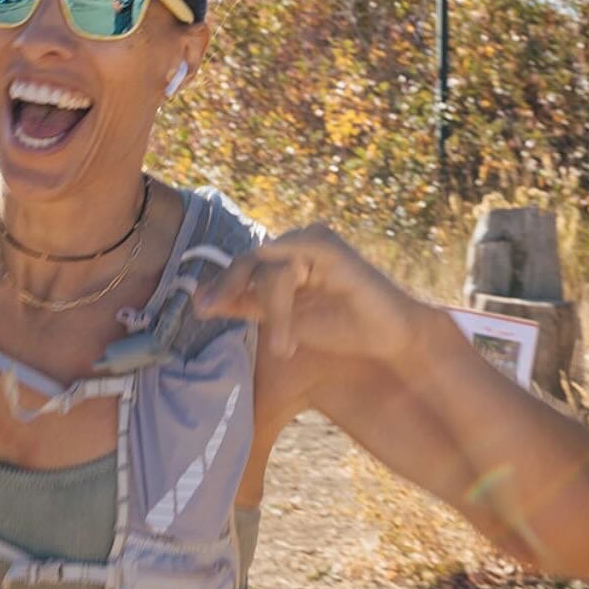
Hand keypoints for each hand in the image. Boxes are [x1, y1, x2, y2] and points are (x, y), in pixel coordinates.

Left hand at [194, 223, 425, 371]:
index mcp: (285, 257)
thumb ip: (247, 306)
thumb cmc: (342, 327)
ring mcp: (313, 241)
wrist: (390, 337)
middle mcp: (297, 243)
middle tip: (209, 310)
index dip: (220, 284)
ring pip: (268, 269)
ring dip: (272, 312)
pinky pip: (289, 267)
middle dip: (228, 286)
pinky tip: (286, 332)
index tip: (199, 306)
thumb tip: (200, 299)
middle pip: (249, 260)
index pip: (243, 266)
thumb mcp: (283, 320)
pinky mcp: (328, 247)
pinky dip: (281, 301)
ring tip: (284, 347)